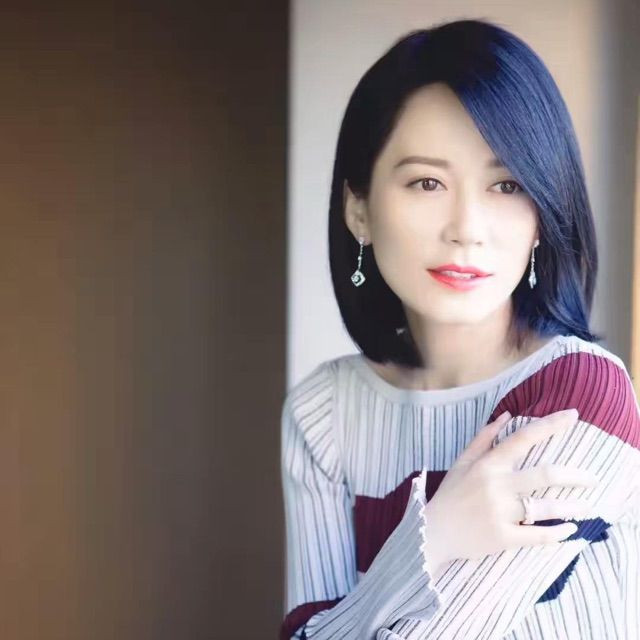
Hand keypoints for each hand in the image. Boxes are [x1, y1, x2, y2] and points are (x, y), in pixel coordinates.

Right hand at [423, 408, 598, 572]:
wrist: (433, 532)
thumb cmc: (450, 494)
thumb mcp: (462, 462)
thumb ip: (484, 438)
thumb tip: (507, 415)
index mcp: (487, 465)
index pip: (524, 438)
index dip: (550, 425)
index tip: (573, 416)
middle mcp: (496, 486)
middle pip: (545, 475)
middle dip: (575, 475)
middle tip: (593, 478)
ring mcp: (500, 513)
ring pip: (545, 507)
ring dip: (572, 508)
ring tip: (587, 507)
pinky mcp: (503, 538)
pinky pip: (537, 536)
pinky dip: (557, 534)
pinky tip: (570, 530)